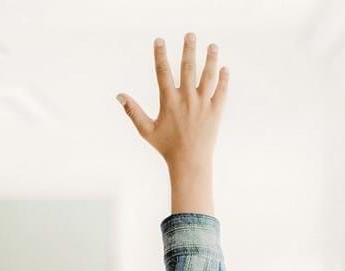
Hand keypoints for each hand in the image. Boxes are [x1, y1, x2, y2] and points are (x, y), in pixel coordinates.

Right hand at [117, 33, 228, 214]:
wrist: (190, 162)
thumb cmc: (166, 147)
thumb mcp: (146, 130)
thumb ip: (133, 111)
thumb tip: (119, 96)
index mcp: (169, 101)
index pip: (163, 72)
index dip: (160, 55)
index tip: (159, 40)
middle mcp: (187, 99)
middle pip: (188, 68)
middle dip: (188, 49)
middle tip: (190, 35)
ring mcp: (203, 104)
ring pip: (208, 76)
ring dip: (210, 59)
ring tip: (212, 46)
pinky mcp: (216, 111)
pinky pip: (222, 91)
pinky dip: (224, 79)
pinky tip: (224, 68)